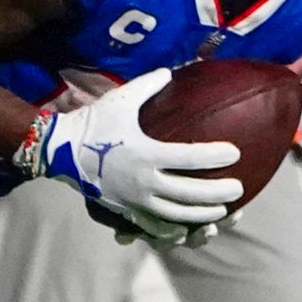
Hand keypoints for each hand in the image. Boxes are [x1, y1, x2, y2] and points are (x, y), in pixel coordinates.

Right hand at [29, 68, 241, 228]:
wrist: (62, 151)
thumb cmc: (94, 123)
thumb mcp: (121, 100)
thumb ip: (149, 85)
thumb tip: (172, 72)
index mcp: (146, 153)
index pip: (190, 158)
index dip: (215, 156)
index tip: (236, 153)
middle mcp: (144, 180)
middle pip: (190, 193)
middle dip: (219, 193)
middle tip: (239, 188)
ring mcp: (135, 199)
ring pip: (177, 214)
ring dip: (203, 214)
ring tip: (222, 211)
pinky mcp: (127, 210)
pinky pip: (155, 225)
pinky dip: (175, 229)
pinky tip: (189, 228)